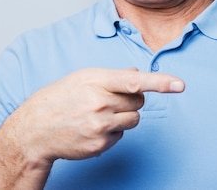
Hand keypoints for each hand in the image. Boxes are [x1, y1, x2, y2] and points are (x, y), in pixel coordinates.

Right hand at [0, 68, 184, 164]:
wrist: (37, 128)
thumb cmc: (62, 97)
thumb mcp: (84, 78)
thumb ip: (113, 75)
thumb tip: (137, 73)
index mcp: (97, 81)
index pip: (134, 81)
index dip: (160, 82)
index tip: (179, 85)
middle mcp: (100, 103)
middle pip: (139, 101)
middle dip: (131, 99)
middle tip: (110, 100)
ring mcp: (101, 125)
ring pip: (134, 119)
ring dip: (124, 116)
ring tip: (100, 114)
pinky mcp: (101, 144)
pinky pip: (122, 135)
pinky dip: (113, 131)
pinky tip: (93, 128)